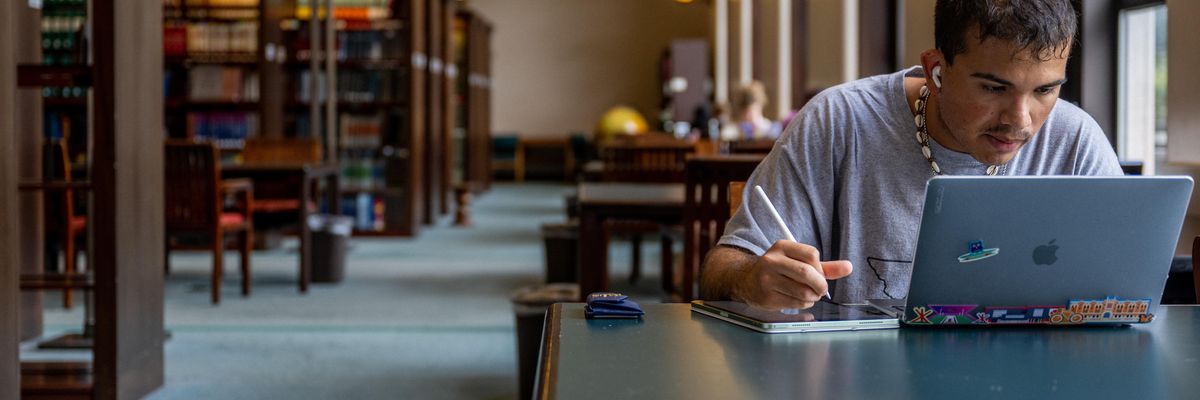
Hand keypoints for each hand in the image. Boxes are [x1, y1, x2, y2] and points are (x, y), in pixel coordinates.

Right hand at [731, 240, 852, 309]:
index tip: (819, 274)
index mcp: (781, 246)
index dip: (820, 268)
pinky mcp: (767, 296)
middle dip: (820, 285)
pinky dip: (803, 304)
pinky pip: (795, 303)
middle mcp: (772, 261)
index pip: (812, 254)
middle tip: (821, 290)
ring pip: (803, 291)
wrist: (746, 280)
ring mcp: (767, 279)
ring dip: (813, 297)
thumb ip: (824, 266)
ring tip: (809, 295)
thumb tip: (848, 267)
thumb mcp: (798, 262)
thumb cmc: (778, 270)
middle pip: (808, 273)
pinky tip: (798, 300)